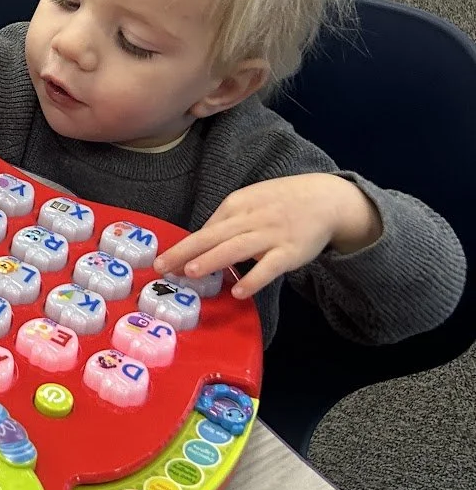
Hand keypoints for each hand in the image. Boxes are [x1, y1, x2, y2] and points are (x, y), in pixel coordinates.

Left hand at [154, 173, 382, 298]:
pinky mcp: (290, 252)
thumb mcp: (251, 201)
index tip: (162, 261)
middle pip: (212, 236)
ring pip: (236, 248)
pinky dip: (254, 278)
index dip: (183, 246)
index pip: (206, 228)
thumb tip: (201, 241)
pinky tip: (238, 291)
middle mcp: (250, 218)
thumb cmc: (282, 202)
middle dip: (184, 251)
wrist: (327, 198)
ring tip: (190, 272)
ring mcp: (271, 235)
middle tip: (161, 267)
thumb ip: (227, 221)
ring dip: (211, 259)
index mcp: (237, 204)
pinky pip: (269, 267)